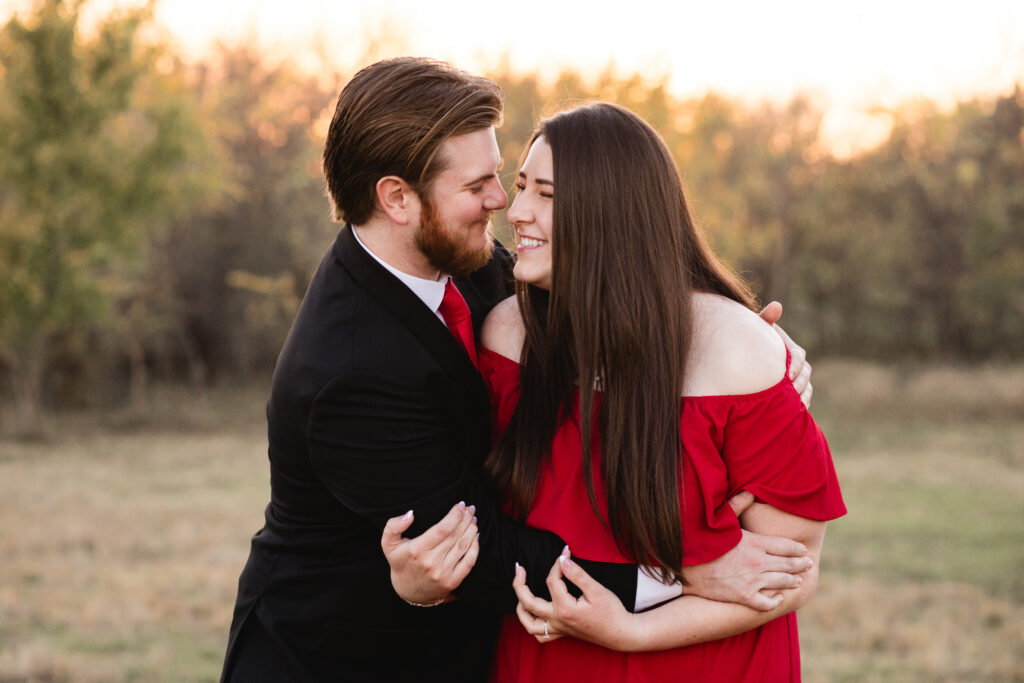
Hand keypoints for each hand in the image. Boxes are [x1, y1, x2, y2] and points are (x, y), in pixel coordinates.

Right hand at [380, 501, 478, 604]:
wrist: (408, 591)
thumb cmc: (401, 562)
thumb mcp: (389, 544)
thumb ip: (393, 526)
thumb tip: (411, 514)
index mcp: (417, 550)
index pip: (443, 528)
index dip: (455, 515)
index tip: (460, 505)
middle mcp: (431, 562)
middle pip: (455, 535)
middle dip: (466, 518)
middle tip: (470, 508)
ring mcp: (443, 573)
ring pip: (464, 546)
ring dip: (472, 529)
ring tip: (473, 519)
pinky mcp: (453, 581)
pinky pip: (469, 561)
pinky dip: (475, 547)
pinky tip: (475, 535)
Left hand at [512, 549, 636, 649]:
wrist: (622, 633)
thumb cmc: (612, 611)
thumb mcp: (596, 590)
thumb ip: (577, 574)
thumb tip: (562, 559)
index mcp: (565, 609)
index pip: (552, 580)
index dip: (557, 564)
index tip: (566, 551)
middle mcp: (558, 621)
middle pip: (529, 603)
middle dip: (519, 583)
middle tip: (519, 567)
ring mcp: (559, 629)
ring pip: (530, 624)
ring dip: (521, 609)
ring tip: (520, 593)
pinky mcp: (564, 633)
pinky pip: (541, 636)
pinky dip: (532, 625)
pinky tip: (534, 615)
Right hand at [680, 490, 811, 610]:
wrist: (685, 566)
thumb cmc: (703, 541)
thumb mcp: (721, 520)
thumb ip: (738, 505)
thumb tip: (750, 490)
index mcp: (755, 543)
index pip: (786, 546)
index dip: (797, 549)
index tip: (802, 550)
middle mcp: (757, 563)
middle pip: (789, 564)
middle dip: (801, 564)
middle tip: (808, 564)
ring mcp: (752, 581)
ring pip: (783, 582)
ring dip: (793, 581)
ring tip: (797, 580)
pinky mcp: (743, 596)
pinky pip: (767, 603)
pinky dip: (775, 601)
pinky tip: (777, 597)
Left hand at [758, 301, 811, 407]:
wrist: (749, 355)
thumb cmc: (754, 339)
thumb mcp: (758, 328)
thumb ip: (766, 319)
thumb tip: (776, 306)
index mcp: (791, 349)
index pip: (799, 356)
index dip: (795, 365)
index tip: (788, 375)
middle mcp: (797, 364)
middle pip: (805, 374)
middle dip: (800, 384)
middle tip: (791, 393)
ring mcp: (797, 378)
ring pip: (806, 387)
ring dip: (803, 396)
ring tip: (796, 405)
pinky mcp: (794, 390)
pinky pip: (802, 398)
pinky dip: (802, 404)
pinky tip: (796, 412)